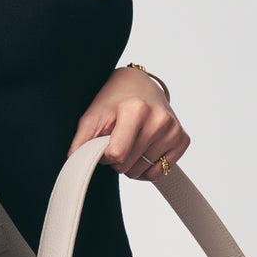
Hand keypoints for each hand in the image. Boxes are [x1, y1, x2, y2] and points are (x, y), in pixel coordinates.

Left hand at [71, 67, 189, 180]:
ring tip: (131, 141)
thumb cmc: (114, 99)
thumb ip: (81, 141)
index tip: (104, 141)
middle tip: (118, 139)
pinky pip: (160, 172)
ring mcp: (173, 130)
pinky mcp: (182, 139)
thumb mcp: (92, 115)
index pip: (116, 155)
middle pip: (128, 166)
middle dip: (117, 159)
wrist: (138, 84)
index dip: (104, 154)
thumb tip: (74, 163)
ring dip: (132, 163)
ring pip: (143, 171)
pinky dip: (148, 168)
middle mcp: (159, 119)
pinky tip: (143, 149)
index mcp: (136, 110)